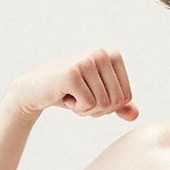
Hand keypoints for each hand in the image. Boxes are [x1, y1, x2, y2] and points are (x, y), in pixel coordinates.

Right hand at [9, 48, 139, 119]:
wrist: (35, 90)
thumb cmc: (69, 92)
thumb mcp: (98, 98)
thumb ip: (118, 105)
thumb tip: (134, 115)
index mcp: (112, 56)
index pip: (126, 97)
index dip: (109, 106)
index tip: (91, 95)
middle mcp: (101, 53)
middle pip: (116, 101)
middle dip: (98, 109)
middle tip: (80, 98)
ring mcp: (87, 61)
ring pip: (103, 104)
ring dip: (86, 109)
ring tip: (72, 96)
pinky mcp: (73, 73)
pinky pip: (88, 104)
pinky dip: (76, 108)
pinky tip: (64, 96)